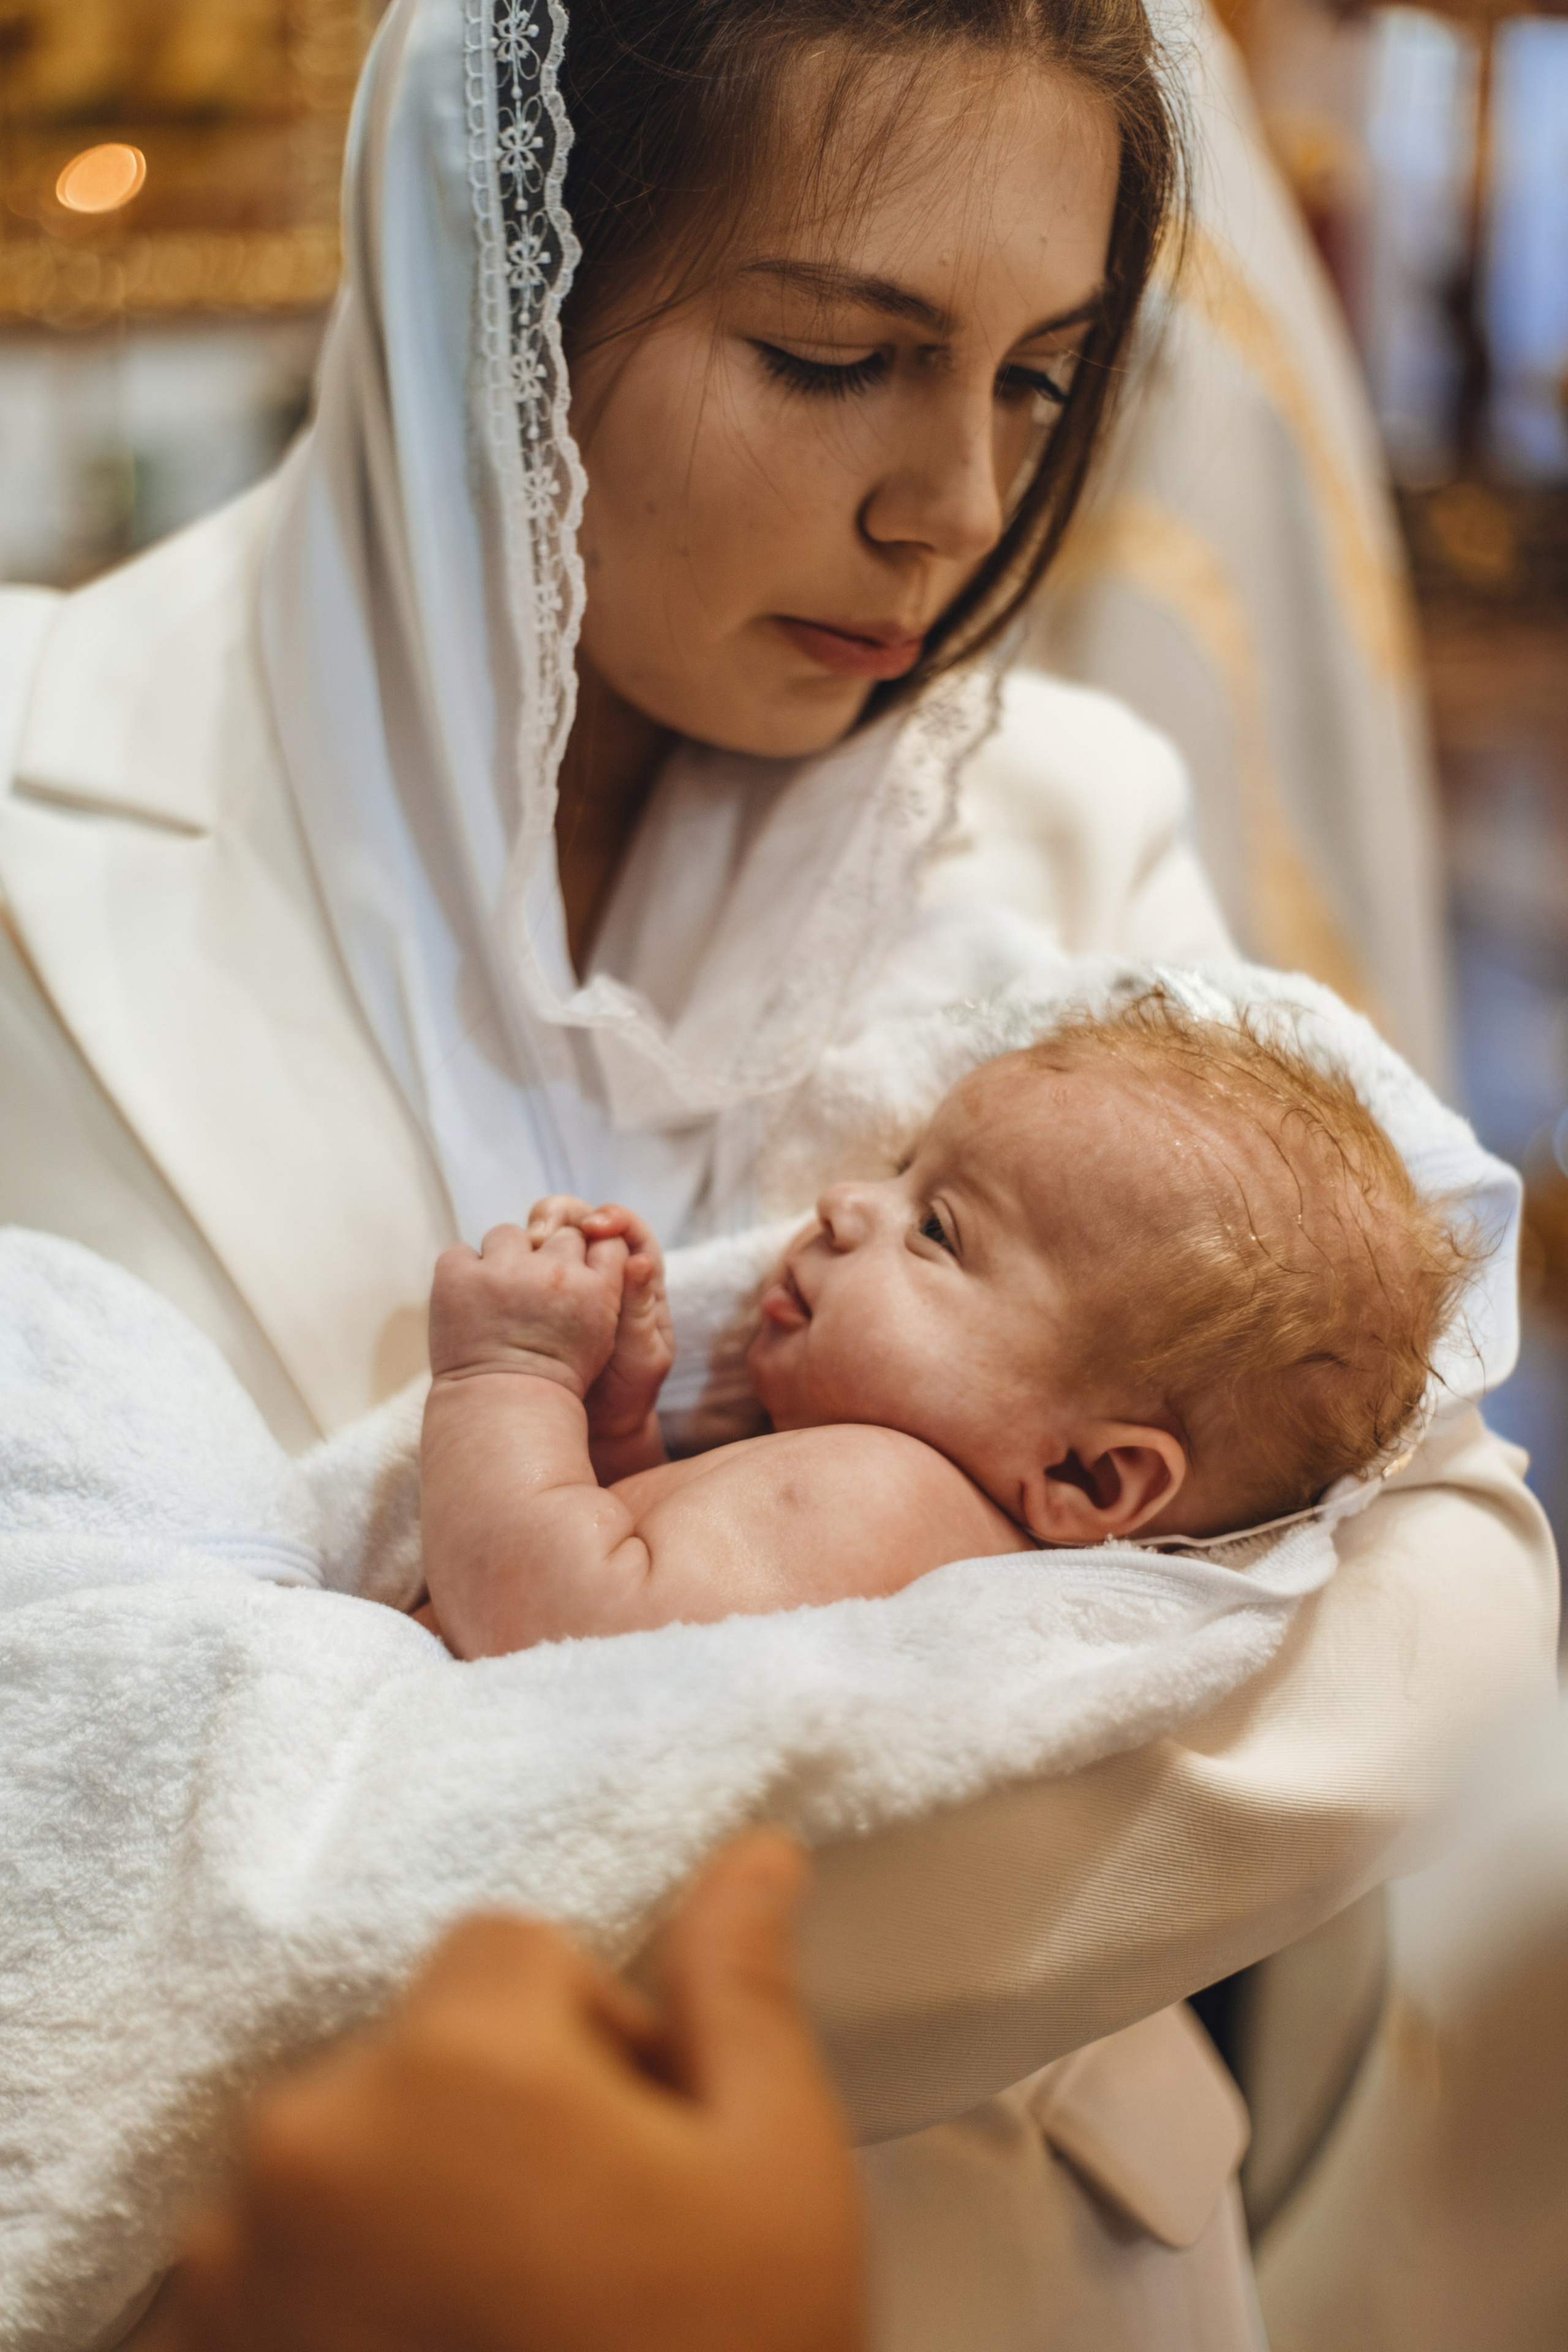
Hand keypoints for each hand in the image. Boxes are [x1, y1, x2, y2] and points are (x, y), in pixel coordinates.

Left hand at [150, 1835, 866, 2351]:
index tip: (635, 2141)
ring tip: (507, 2315)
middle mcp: (309, 2143)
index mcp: (454, 2064)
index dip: (594, 2030)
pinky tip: (433, 2349)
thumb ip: (739, 1990)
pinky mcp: (202, 2351)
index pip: (507, 1947)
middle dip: (499, 2115)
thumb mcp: (776, 2170)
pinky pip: (270, 2260)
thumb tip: (755, 1858)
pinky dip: (334, 2291)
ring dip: (412, 2203)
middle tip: (583, 2242)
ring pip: (343, 2153)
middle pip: (417, 2048)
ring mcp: (233, 2266)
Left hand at [428, 1219, 625, 1398]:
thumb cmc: (557, 1378)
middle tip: (532, 1288)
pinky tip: (469, 1302)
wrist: (501, 1412)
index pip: (604, 1238)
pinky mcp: (458, 1275)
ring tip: (497, 1296)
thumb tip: (595, 1238)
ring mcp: (503, 1271)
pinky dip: (462, 1273)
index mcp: (594, 1286)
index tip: (574, 1269)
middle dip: (547, 1253)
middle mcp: (553, 1272)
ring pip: (507, 1234)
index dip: (588, 1251)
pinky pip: (461, 1251)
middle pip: (558, 1232)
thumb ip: (603, 1284)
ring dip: (503, 1258)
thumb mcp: (599, 1334)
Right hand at [527, 1197, 674, 1443]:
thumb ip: (640, 1311)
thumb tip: (639, 1261)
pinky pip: (526, 1262)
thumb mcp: (643, 1356)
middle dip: (563, 1215)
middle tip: (543, 1231)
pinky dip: (515, 1256)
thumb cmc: (629, 1392)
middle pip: (583, 1220)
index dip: (612, 1219)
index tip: (594, 1227)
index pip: (627, 1231)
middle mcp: (602, 1271)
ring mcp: (566, 1280)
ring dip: (535, 1230)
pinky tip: (503, 1264)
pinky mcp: (536, 1293)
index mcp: (637, 1281)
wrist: (597, 1423)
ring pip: (550, 1235)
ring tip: (524, 1244)